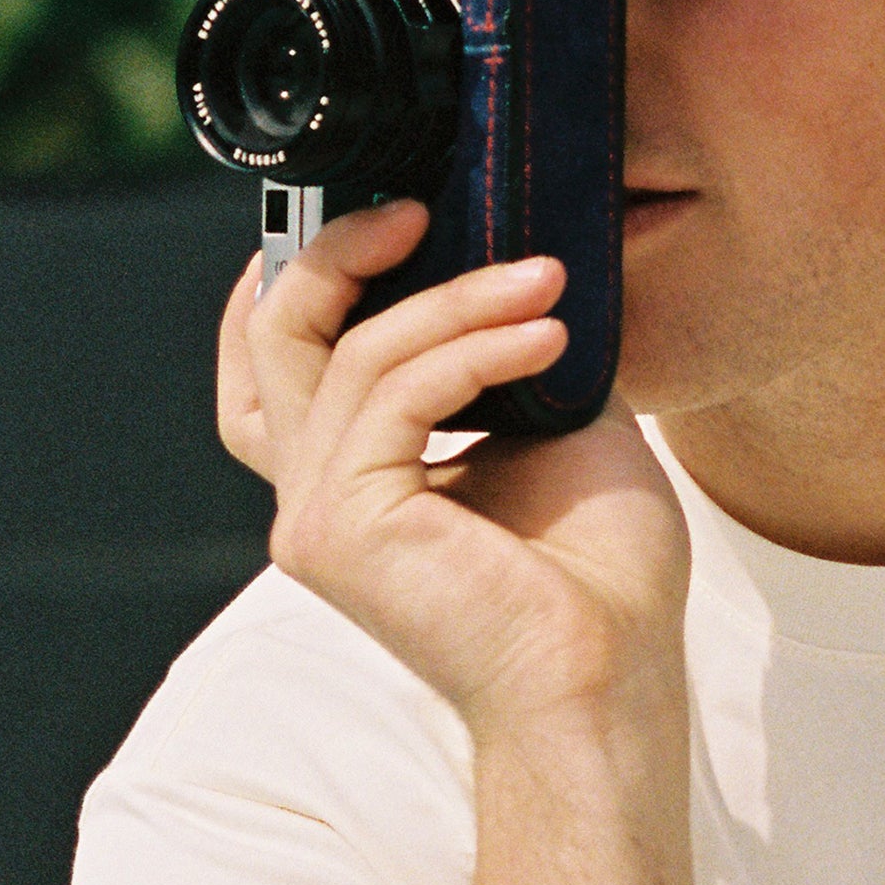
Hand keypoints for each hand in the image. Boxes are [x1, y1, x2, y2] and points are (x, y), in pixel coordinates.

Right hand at [216, 201, 690, 755]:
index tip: (388, 214)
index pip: (273, 361)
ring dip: (457, 299)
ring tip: (545, 284)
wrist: (611, 678)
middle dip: (337, 252)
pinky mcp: (342, 528)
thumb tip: (524, 256)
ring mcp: (317, 517)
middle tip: (424, 206)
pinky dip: (474, 349)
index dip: (302, 274)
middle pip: (274, 336)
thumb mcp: (557, 424)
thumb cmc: (600, 573)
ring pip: (352, 353)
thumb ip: (511, 349)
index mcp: (353, 478)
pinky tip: (545, 337)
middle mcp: (315, 497)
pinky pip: (394, 394)